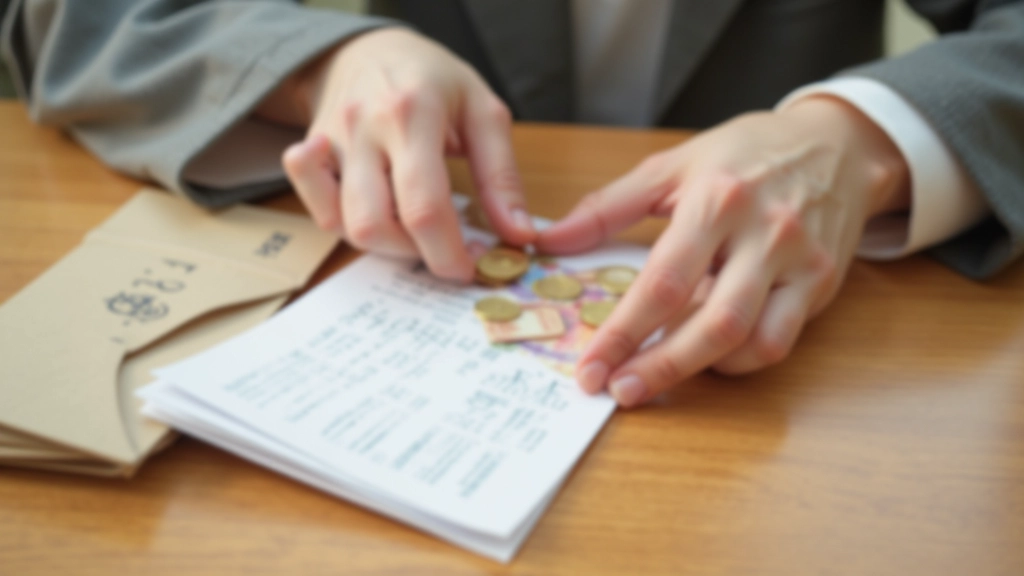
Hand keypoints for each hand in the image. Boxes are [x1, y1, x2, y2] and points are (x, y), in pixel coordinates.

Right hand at [276, 28, 534, 279]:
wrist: (370, 48)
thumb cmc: (434, 80)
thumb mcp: (483, 111)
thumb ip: (502, 176)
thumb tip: (520, 236)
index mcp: (412, 113)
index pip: (424, 207)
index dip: (448, 252)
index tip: (469, 268)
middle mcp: (362, 128)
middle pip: (374, 225)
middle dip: (415, 254)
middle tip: (444, 248)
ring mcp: (329, 141)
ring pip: (343, 225)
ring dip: (384, 244)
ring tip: (415, 229)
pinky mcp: (310, 154)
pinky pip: (315, 208)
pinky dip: (343, 226)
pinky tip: (374, 213)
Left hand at [537, 97, 909, 406]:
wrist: (836, 143)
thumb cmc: (744, 153)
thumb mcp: (671, 166)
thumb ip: (607, 207)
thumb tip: (548, 240)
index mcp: (717, 200)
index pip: (662, 282)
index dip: (623, 333)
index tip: (589, 367)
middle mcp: (765, 233)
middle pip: (711, 322)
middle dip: (660, 367)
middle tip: (619, 391)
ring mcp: (800, 262)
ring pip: (752, 340)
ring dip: (699, 370)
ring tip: (654, 378)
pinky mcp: (823, 282)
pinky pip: (780, 339)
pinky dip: (739, 359)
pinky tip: (707, 355)